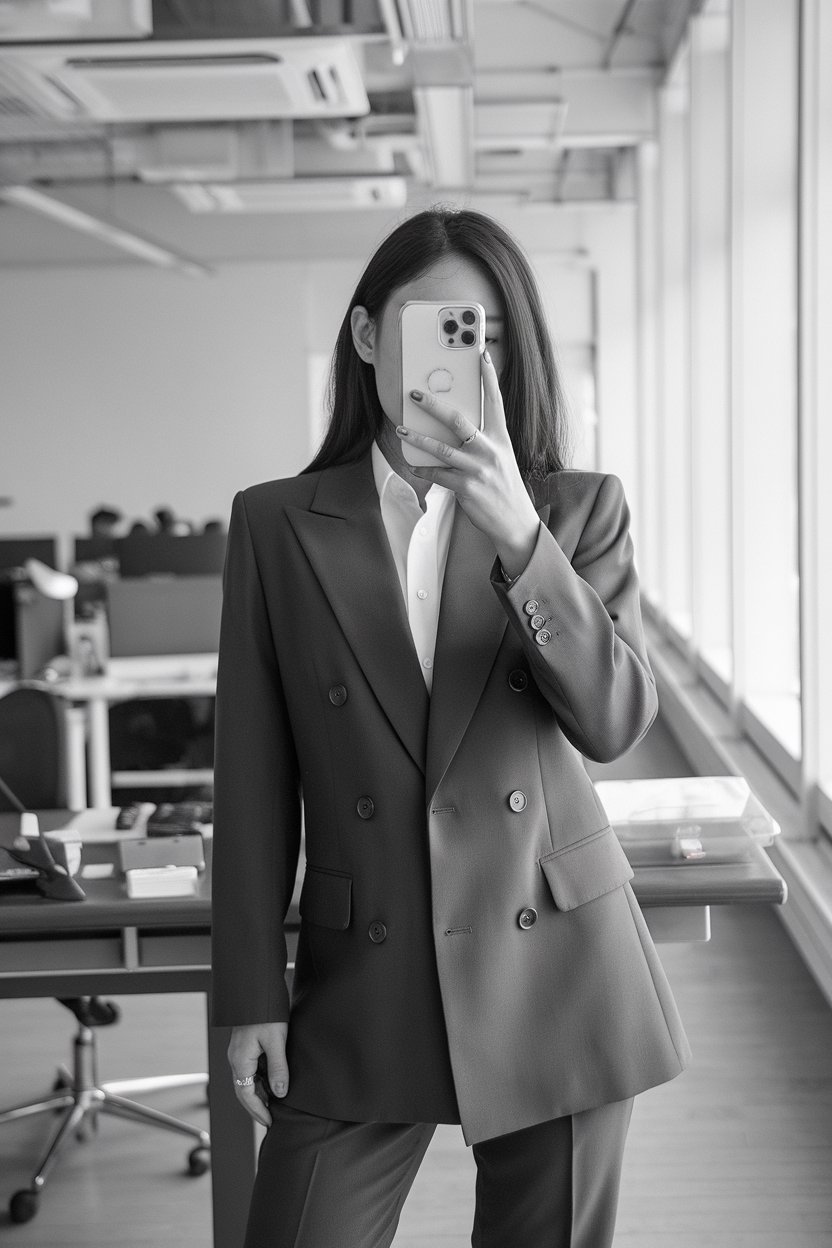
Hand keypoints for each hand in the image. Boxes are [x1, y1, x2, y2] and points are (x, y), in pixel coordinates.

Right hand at [227, 1021, 288, 1127]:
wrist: (258, 989)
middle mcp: (236, 1058)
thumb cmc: (267, 1013)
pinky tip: (272, 1084)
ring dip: (258, 1094)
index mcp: (240, 1060)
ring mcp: (240, 1052)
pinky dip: (260, 1081)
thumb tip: (280, 1094)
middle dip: (256, 1107)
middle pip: (243, 1090)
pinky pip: (250, 1069)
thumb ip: (278, 1068)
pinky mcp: (246, 1046)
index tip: (270, 1122)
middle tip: (270, 1120)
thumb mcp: (276, 1041)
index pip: (246, 1095)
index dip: (258, 1111)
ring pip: (247, 1080)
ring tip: (273, 1106)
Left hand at [397, 351, 539, 578]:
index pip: (496, 402)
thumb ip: (482, 441)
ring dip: (418, 438)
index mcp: (501, 439)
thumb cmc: (503, 487)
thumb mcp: (500, 458)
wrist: (514, 522)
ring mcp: (478, 469)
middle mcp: (490, 450)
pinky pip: (438, 474)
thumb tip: (453, 426)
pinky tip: (412, 464)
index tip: (481, 354)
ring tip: (402, 429)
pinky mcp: (467, 488)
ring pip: (441, 448)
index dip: (488, 377)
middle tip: (416, 394)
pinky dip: (422, 469)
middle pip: (459, 420)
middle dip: (434, 405)